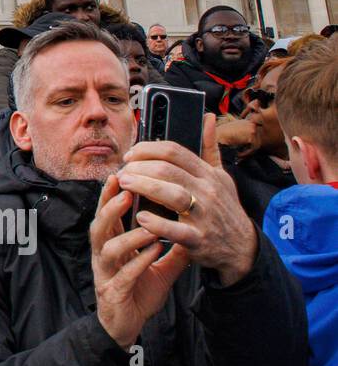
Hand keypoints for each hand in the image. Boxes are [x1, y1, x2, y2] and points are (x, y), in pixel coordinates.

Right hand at [91, 173, 191, 348]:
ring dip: (127, 234)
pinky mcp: (114, 291)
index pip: (108, 214)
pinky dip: (139, 261)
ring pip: (108, 247)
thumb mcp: (160, 266)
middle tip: (125, 189)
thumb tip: (193, 228)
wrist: (127, 325)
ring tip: (145, 223)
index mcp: (112, 244)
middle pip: (100, 225)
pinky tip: (153, 251)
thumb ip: (174, 247)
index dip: (110, 194)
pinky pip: (124, 274)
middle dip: (110, 206)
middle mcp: (104, 255)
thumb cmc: (139, 291)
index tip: (119, 174)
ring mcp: (107, 273)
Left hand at [118, 113, 256, 285]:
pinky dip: (157, 223)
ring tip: (124, 185)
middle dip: (139, 168)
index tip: (130, 155)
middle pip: (168, 170)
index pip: (175, 151)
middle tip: (122, 172)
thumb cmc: (224, 209)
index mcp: (208, 174)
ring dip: (143, 187)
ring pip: (172, 195)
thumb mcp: (222, 176)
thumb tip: (207, 117)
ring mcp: (204, 215)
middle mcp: (207, 191)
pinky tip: (140, 217)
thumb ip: (210, 147)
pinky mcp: (199, 239)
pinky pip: (176, 230)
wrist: (243, 248)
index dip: (147, 149)